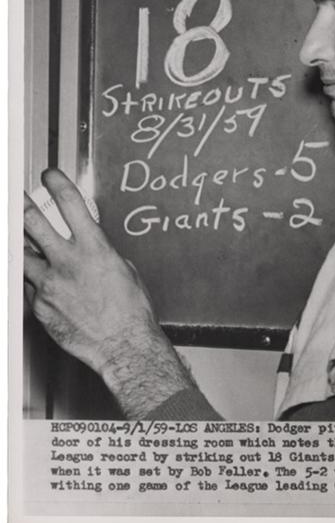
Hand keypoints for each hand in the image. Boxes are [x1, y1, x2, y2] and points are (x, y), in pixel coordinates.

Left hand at [23, 168, 196, 417]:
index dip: (56, 183)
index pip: (70, 203)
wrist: (122, 346)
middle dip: (21, 206)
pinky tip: (44, 283)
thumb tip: (89, 243)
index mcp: (94, 248)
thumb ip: (100, 251)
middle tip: (16, 199)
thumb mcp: (123, 268)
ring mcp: (49, 285)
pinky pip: (28, 286)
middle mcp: (67, 263)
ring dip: (22, 245)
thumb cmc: (131, 312)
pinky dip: (34, 281)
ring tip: (21, 239)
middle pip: (32, 223)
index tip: (49, 176)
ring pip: (21, 255)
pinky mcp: (39, 306)